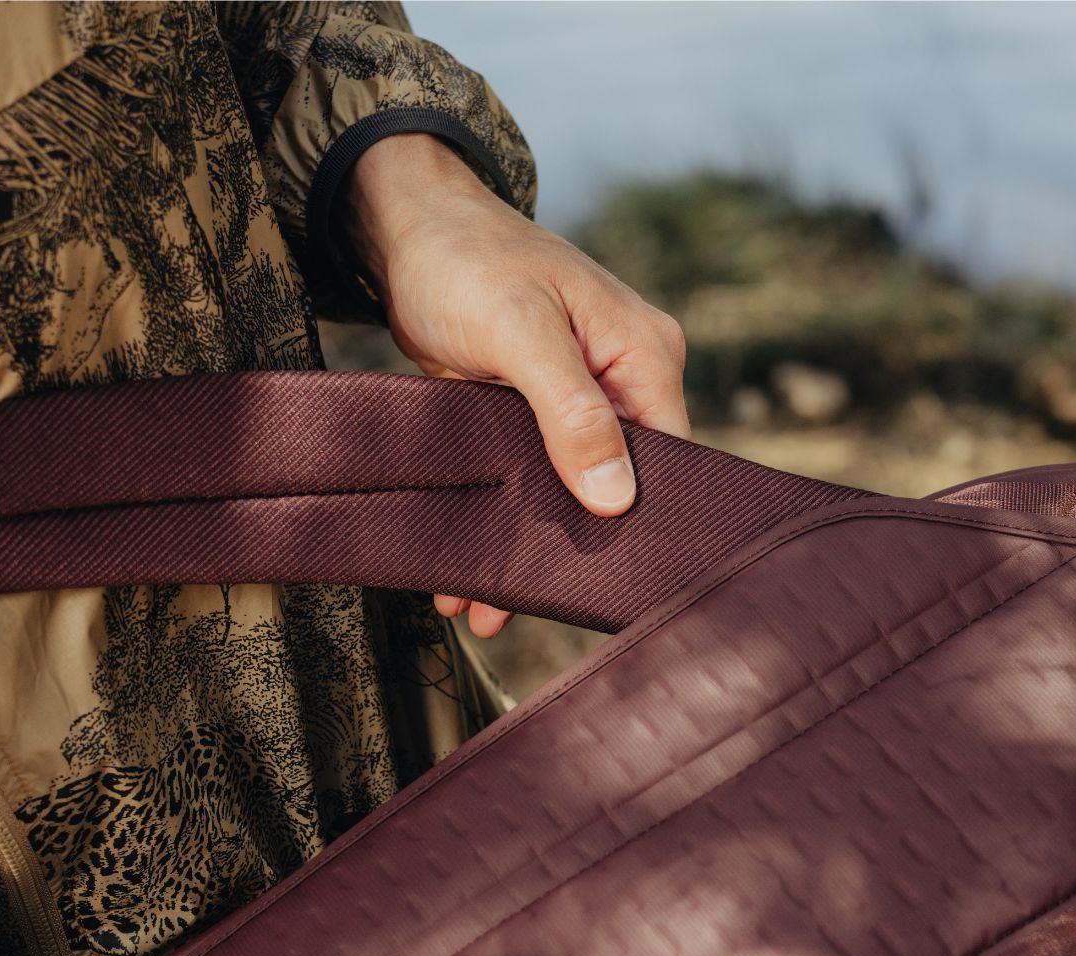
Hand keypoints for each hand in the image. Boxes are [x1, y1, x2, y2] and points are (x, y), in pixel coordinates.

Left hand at [338, 132, 689, 636]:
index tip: (593, 578)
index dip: (636, 519)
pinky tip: (465, 571)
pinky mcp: (535, 411)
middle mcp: (622, 380)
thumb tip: (616, 496)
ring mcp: (579, 398)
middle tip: (515, 605)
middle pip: (616, 482)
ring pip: (568, 489)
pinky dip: (502, 518)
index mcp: (643, 355)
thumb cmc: (467, 261)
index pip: (667, 457)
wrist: (408, 229)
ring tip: (479, 605)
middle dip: (569, 546)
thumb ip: (572, 412)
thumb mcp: (521, 333)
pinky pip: (531, 476)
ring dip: (525, 545)